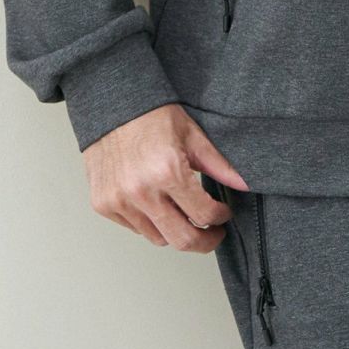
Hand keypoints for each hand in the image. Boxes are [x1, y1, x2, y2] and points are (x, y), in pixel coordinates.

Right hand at [83, 102, 249, 250]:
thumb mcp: (193, 134)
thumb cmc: (152, 116)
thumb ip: (219, 164)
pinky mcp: (103, 205)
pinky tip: (159, 206)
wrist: (113, 106)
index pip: (204, 214)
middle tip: (213, 234)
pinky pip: (134, 229)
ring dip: (175, 232)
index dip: (220, 217)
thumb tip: (245, 184)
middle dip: (204, 241)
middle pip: (181, 239)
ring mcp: (119, 201)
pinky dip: (150, 223)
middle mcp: (141, 192)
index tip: (223, 213)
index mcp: (167, 171)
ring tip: (184, 215)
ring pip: (157, 238)